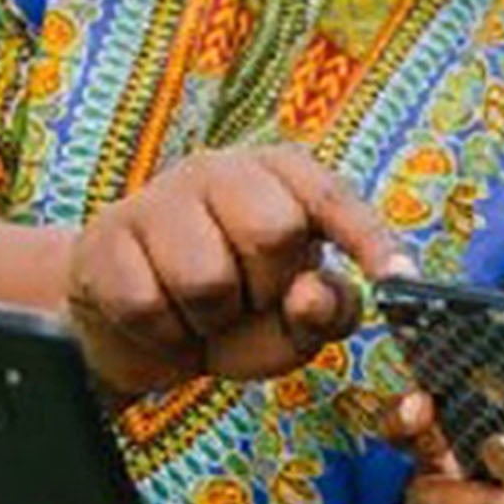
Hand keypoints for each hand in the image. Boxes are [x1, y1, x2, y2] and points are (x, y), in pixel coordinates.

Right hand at [65, 144, 401, 398]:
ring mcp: (159, 197)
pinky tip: (160, 317)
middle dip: (265, 289)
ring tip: (202, 312)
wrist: (135, 333)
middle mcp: (222, 170)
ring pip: (206, 277)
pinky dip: (161, 333)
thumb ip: (326, 311)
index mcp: (282, 177)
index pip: (334, 198)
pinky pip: (147, 304)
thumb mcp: (295, 323)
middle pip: (274, 232)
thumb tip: (312, 294)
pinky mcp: (106, 238)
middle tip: (246, 300)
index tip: (398, 277)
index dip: (369, 239)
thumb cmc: (233, 314)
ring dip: (210, 320)